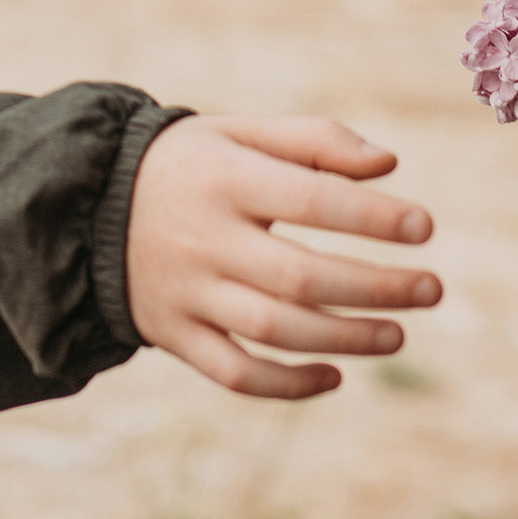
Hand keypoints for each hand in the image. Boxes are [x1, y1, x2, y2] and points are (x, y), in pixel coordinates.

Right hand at [125, 113, 438, 399]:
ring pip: (275, 329)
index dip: (372, 216)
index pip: (310, 200)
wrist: (86, 204)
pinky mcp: (174, 333)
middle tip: (431, 289)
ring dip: (346, 338)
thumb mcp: (237, 133)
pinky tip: (334, 376)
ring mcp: (187, 291)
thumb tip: (389, 165)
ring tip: (397, 334)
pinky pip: (235, 373)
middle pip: (302, 276)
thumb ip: (313, 141)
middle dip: (376, 288)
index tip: (424, 227)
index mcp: (221, 178)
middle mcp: (203, 237)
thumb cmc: (188, 165)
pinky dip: (288, 385)